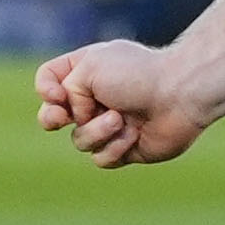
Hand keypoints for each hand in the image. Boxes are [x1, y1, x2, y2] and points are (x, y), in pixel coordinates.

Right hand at [37, 38, 213, 168]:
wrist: (179, 96)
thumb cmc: (136, 76)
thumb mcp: (89, 67)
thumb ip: (66, 88)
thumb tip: (77, 119)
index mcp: (87, 71)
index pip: (48, 80)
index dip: (45, 90)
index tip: (57, 94)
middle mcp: (95, 98)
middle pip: (52, 116)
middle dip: (51, 118)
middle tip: (62, 117)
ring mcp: (109, 125)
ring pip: (79, 140)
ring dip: (96, 131)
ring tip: (120, 119)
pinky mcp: (125, 149)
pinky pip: (101, 158)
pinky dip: (115, 147)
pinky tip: (134, 135)